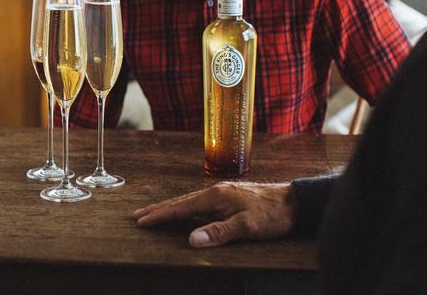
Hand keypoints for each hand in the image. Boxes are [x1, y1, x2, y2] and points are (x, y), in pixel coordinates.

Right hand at [133, 182, 297, 247]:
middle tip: (138, 214)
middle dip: (158, 209)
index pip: (180, 208)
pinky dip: (185, 207)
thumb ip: (218, 232)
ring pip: (189, 201)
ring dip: (170, 207)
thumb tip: (192, 240)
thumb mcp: (247, 226)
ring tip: (156, 211)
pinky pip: (199, 202)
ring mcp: (222, 193)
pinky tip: (185, 210)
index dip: (160, 215)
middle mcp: (215, 192)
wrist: (294, 201)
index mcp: (215, 196)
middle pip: (180, 201)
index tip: (142, 221)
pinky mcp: (229, 197)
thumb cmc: (272, 214)